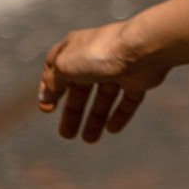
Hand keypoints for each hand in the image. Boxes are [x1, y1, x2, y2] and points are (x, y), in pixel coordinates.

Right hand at [39, 21, 171, 141]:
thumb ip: (52, 83)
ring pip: (105, 97)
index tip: (47, 108)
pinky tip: (111, 129)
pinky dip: (120, 115)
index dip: (51, 89)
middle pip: (82, 89)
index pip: (57, 70)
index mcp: (75, 48)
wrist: (143, 50)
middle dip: (74, 112)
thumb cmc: (100, 53)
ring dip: (96, 118)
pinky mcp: (139, 79)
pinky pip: (128, 100)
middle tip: (67, 134)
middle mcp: (96, 57)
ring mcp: (119, 68)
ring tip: (89, 139)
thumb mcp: (63, 67)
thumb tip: (45, 96)